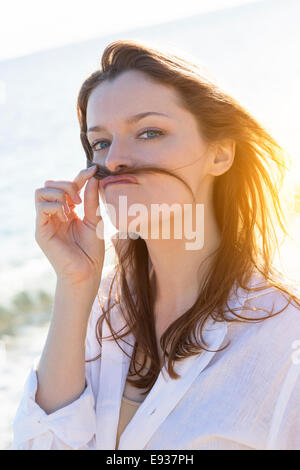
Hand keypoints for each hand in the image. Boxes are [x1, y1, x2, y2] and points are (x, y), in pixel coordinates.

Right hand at [35, 165, 104, 289]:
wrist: (87, 273)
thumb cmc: (92, 251)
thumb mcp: (95, 221)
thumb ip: (92, 200)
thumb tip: (93, 177)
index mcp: (67, 211)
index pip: (68, 186)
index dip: (80, 175)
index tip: (93, 169)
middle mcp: (54, 214)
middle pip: (50, 184)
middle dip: (68, 185)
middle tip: (80, 201)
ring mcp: (46, 222)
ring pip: (41, 191)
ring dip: (59, 193)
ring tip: (72, 208)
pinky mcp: (41, 231)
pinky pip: (41, 207)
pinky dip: (55, 206)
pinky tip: (66, 217)